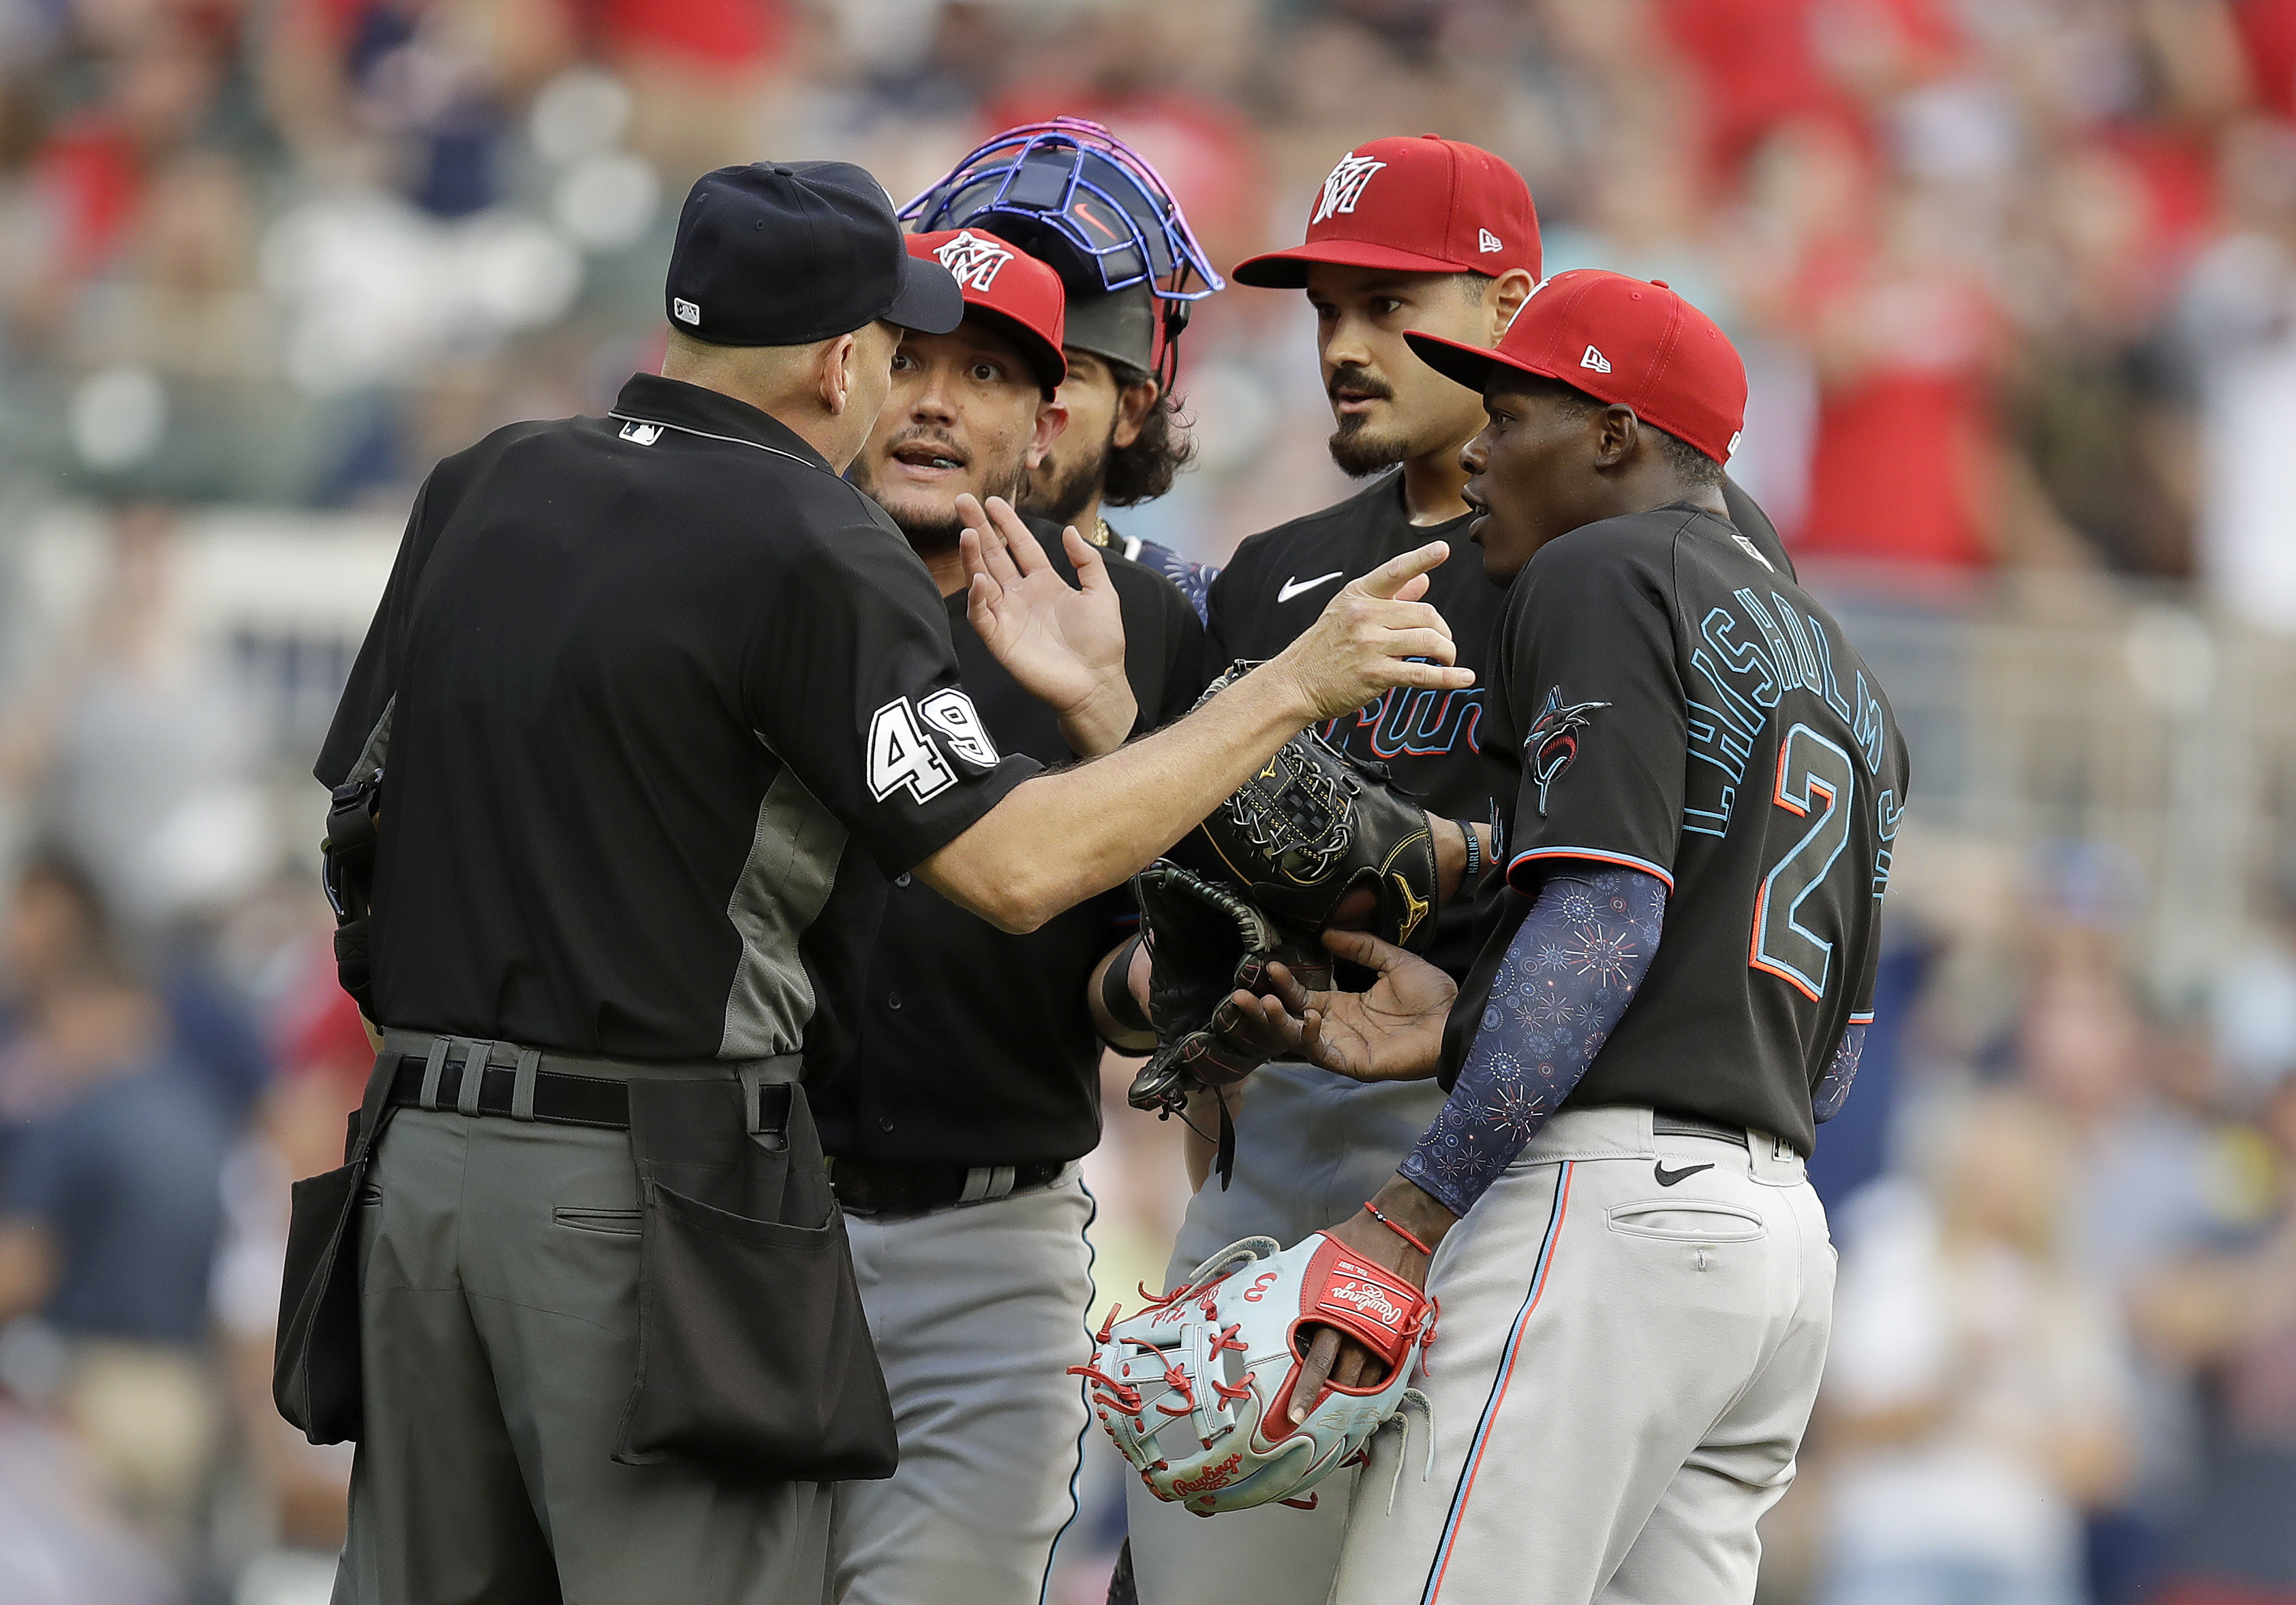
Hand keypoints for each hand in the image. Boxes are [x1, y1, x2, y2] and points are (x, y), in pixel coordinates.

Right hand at [959, 493, 1135, 753]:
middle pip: (995, 556)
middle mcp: (1022, 596)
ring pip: (982, 580)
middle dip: (979, 529)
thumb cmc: (1102, 642)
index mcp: (1045, 583)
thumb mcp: (1102, 592)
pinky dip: (977, 597)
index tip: (992, 501)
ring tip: (967, 533)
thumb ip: (1087, 561)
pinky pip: (982, 615)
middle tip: (963, 502)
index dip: (1007, 524)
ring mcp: (1009, 616)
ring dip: (973, 557)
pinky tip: (979, 579)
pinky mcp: (1000, 640)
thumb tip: (1069, 530)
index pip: (1020, 546)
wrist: (1097, 683)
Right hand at [1217, 928, 1455, 1081]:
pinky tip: (1312, 1014)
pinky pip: (1324, 1053)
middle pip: (1291, 1020)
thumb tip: (1329, 932)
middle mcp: (1338, 1027)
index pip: (1303, 995)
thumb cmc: (1431, 995)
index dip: (1284, 983)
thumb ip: (1361, 947)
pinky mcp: (1353, 1063)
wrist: (1457, 1019)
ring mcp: (1344, 1047)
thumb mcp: (1393, 960)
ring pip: (1298, 1039)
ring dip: (1277, 1022)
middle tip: (1240, 993)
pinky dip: (1313, 1035)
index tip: (1269, 965)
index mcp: (1345, 1005)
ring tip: (1262, 1003)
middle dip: (1264, 1008)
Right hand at [1267, 542, 1477, 723]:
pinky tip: (1463, 678)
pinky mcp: (1375, 674)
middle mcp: (1364, 616)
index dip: (1420, 558)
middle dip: (1442, 630)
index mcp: (1358, 596)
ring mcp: (1369, 644)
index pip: (1394, 571)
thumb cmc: (1323, 648)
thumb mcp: (1348, 612)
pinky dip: (1448, 677)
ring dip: (1446, 651)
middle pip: (1425, 613)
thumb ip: (1390, 597)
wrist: (1294, 683)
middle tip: (1443, 643)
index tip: (1442, 550)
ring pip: (1428, 640)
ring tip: (1446, 659)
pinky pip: (1422, 673)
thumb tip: (1423, 581)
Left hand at [1289, 1179, 1454, 1422]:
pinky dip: (1376, 1390)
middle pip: (1342, 1383)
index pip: (1316, 1364)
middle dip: (1328, 1408)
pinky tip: (1367, 1406)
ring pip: (1366, 1383)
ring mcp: (1381, 1336)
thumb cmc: (1346, 1247)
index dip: (1305, 1392)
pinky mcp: (1400, 1336)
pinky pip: (1387, 1372)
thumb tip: (1253, 1294)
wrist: (1394, 1232)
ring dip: (1353, 1406)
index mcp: (1329, 1316)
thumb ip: (1290, 1292)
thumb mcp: (1309, 1266)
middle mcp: (1356, 1331)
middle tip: (1314, 1430)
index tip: (1295, 1416)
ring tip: (1341, 1429)